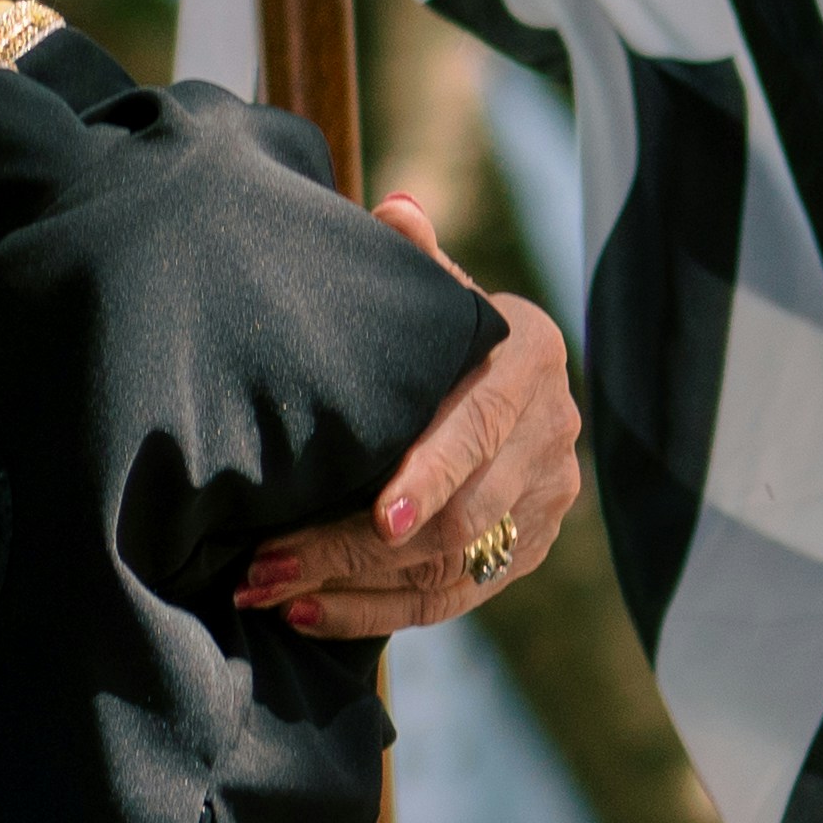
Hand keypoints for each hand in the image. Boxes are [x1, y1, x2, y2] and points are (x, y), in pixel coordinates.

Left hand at [228, 256, 583, 639]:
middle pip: (460, 517)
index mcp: (531, 359)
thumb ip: (415, 259)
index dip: (432, 476)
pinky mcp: (527, 551)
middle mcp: (553, 435)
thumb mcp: (438, 287)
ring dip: (354, 588)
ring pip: (450, 568)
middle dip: (357, 547)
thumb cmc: (446, 326)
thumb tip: (396, 208)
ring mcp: (547, 502)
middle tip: (269, 563)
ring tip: (270, 591)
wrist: (509, 377)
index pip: (481, 429)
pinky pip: (453, 600)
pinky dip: (377, 612)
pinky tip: (309, 614)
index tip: (378, 517)